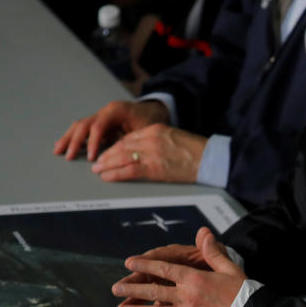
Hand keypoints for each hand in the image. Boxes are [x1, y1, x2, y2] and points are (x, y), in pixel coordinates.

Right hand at [53, 100, 168, 160]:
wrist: (154, 110)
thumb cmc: (151, 119)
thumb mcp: (145, 129)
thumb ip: (131, 140)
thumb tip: (119, 155)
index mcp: (116, 110)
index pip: (98, 126)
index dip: (93, 142)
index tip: (92, 157)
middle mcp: (105, 112)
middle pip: (84, 125)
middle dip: (75, 141)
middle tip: (69, 156)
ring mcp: (101, 116)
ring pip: (80, 126)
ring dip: (68, 138)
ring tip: (58, 150)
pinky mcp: (99, 123)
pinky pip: (83, 129)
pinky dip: (73, 137)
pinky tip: (64, 145)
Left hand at [91, 124, 206, 182]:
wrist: (208, 158)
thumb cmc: (195, 151)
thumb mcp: (173, 138)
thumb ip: (156, 142)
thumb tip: (142, 152)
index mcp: (155, 129)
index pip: (129, 137)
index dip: (115, 146)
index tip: (108, 152)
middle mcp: (150, 139)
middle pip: (121, 146)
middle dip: (107, 155)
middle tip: (97, 162)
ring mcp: (150, 153)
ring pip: (121, 157)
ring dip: (106, 165)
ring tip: (97, 170)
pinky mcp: (153, 168)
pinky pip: (128, 170)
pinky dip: (114, 174)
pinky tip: (106, 177)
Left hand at [112, 227, 244, 306]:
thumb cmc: (241, 291)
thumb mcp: (228, 267)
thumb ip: (212, 251)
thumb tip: (203, 232)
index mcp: (194, 278)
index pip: (163, 269)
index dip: (145, 265)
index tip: (129, 262)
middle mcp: (186, 296)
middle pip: (153, 291)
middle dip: (132, 289)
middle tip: (115, 289)